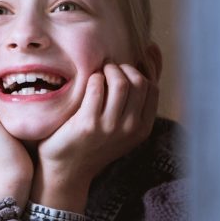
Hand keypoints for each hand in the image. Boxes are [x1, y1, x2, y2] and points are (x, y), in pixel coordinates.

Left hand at [31, 63, 158, 212]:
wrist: (67, 169)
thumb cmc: (93, 140)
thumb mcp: (122, 124)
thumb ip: (136, 96)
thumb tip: (152, 51)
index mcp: (142, 128)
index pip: (152, 87)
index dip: (138, 70)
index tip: (124, 67)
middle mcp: (130, 128)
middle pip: (138, 82)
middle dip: (122, 68)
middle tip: (107, 70)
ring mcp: (110, 127)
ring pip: (120, 82)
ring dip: (107, 70)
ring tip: (98, 74)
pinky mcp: (88, 123)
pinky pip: (95, 86)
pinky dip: (92, 78)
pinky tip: (87, 84)